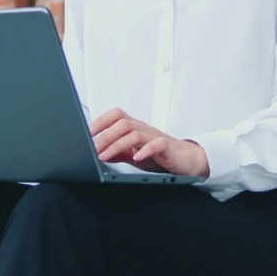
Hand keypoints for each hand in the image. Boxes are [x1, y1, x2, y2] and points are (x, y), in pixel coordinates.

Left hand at [89, 108, 209, 177]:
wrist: (188, 159)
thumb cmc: (161, 155)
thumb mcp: (135, 155)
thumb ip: (119, 153)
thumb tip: (100, 154)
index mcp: (136, 128)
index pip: (117, 115)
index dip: (101, 120)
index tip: (88, 132)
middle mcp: (145, 129)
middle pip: (123, 123)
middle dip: (106, 136)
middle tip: (94, 149)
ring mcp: (156, 137)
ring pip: (135, 133)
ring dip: (118, 145)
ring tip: (106, 156)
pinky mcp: (167, 147)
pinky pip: (156, 145)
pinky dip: (144, 151)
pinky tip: (136, 158)